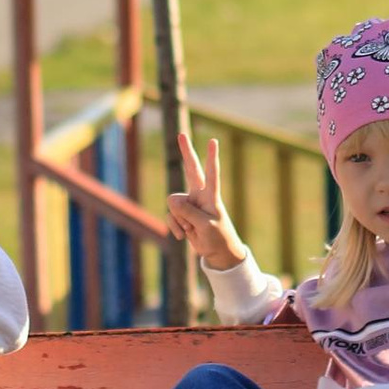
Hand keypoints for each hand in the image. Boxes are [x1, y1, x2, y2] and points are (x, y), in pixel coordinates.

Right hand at [165, 131, 249, 272]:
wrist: (216, 252)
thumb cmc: (217, 237)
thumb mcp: (205, 226)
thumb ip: (189, 212)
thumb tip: (172, 200)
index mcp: (211, 196)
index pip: (212, 173)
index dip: (211, 158)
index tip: (213, 141)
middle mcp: (199, 195)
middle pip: (191, 169)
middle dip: (186, 152)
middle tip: (181, 135)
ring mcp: (189, 203)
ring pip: (173, 204)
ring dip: (179, 220)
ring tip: (192, 230)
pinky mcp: (181, 214)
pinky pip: (170, 216)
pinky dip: (175, 227)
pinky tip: (185, 235)